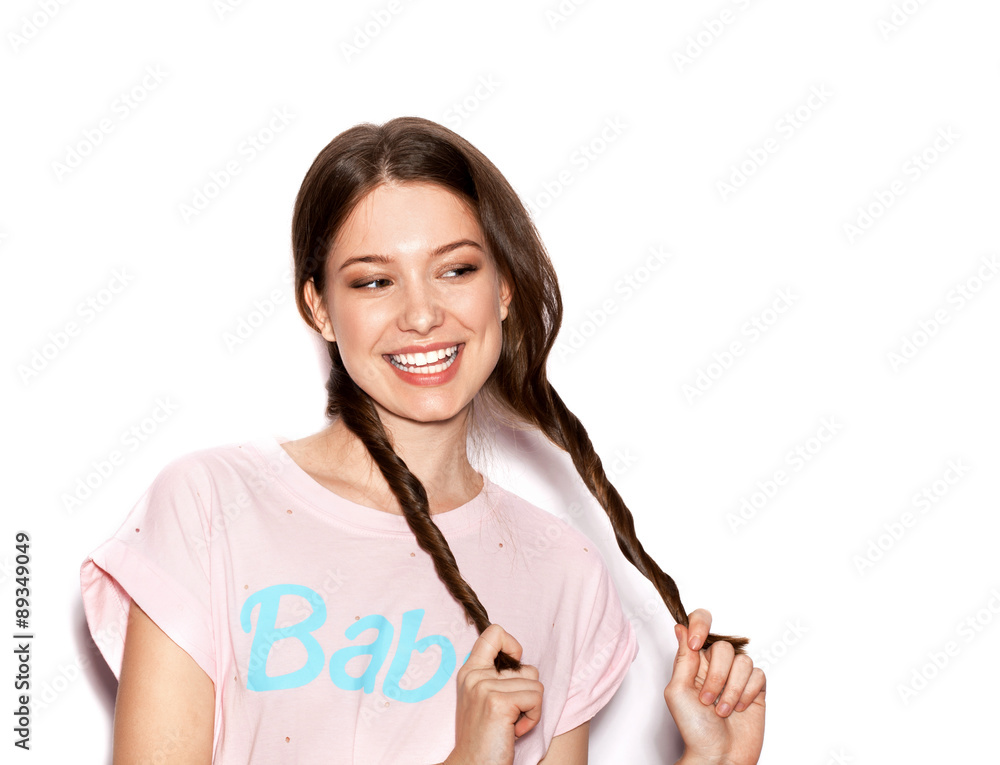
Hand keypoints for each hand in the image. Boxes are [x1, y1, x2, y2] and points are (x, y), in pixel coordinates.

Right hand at [444, 624, 543, 764]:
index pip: (495, 633)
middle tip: (509, 714)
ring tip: (511, 724)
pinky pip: (536, 698)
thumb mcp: (483, 698)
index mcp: (470, 671)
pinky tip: (514, 730)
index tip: (513, 670)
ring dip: (531, 709)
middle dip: (527, 693)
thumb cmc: (484, 738)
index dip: (513, 646)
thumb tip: (522, 662)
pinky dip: (532, 718)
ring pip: (535, 684)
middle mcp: (475, 675)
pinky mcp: (498, 702)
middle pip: (527, 667)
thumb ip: (496, 676)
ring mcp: (485, 687)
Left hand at [663, 610, 764, 764]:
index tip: (697, 645)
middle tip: (707, 699)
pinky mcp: (755, 688)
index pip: (699, 624)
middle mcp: (716, 665)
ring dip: (731, 690)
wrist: (718, 756)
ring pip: (743, 661)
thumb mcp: (677, 691)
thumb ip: (682, 658)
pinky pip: (758, 674)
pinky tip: (739, 709)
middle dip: (716, 676)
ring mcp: (737, 676)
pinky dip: (746, 694)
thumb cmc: (694, 729)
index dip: (700, 626)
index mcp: (694, 661)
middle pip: (724, 646)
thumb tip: (680, 628)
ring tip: (722, 710)